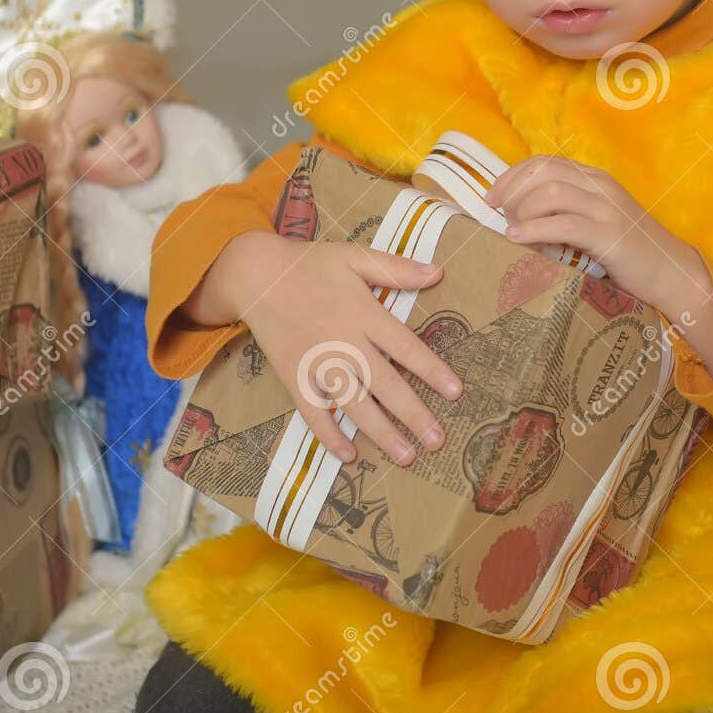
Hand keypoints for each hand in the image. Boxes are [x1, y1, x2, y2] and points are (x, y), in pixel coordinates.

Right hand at [193, 230, 464, 465]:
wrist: (256, 274)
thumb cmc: (311, 264)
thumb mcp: (355, 256)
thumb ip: (396, 268)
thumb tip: (439, 272)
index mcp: (363, 313)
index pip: (405, 347)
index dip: (432, 370)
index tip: (456, 392)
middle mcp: (342, 342)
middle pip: (384, 384)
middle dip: (413, 414)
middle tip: (437, 440)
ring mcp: (316, 363)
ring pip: (353, 404)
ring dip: (380, 433)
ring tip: (406, 456)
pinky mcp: (293, 376)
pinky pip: (312, 412)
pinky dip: (329, 435)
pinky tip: (349, 455)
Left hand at [483, 155, 712, 331]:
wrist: (671, 272)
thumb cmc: (629, 252)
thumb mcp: (597, 221)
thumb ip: (567, 212)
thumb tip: (520, 217)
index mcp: (595, 179)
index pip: (545, 162)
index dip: (512, 175)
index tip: (492, 196)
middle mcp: (600, 186)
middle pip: (543, 171)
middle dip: (511, 189)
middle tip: (497, 212)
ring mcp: (606, 209)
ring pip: (551, 193)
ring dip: (522, 209)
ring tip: (511, 228)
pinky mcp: (609, 235)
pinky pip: (563, 224)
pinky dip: (534, 229)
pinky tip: (517, 239)